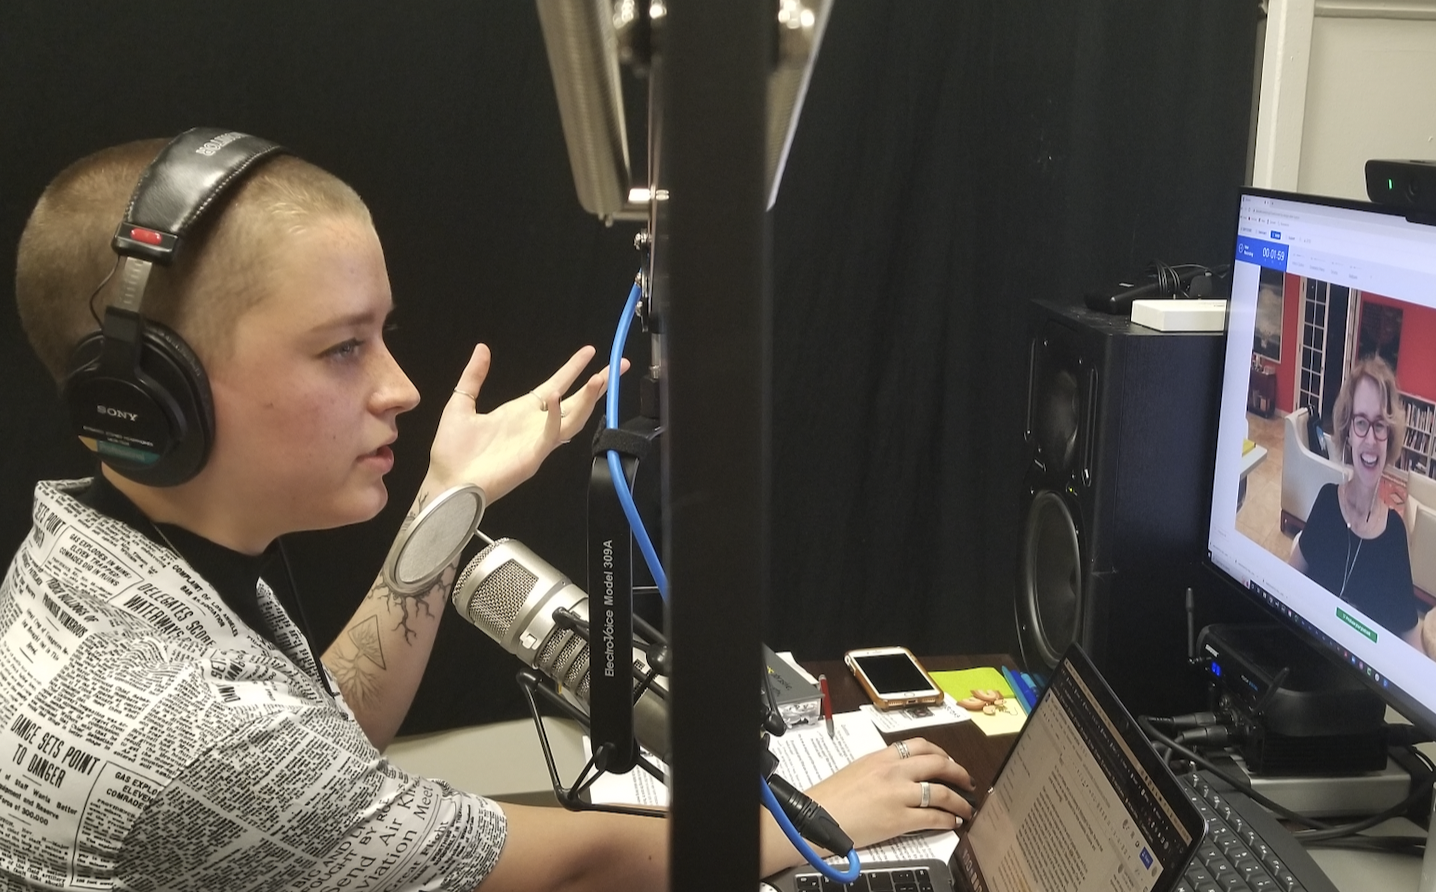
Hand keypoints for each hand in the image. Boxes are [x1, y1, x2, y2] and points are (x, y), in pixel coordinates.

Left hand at [427, 344, 626, 501]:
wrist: (446, 482)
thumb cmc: (453, 452)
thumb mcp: (461, 403)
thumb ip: (473, 376)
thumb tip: (482, 349)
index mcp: (521, 413)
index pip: (557, 386)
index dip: (573, 369)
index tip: (589, 352)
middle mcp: (535, 426)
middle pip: (576, 401)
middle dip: (598, 383)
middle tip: (618, 364)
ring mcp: (538, 442)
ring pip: (573, 418)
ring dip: (588, 398)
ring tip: (600, 378)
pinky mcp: (533, 456)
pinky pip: (551, 434)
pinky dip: (557, 416)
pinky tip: (559, 397)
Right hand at [804, 737, 975, 848]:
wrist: (815, 816)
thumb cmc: (830, 797)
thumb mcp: (856, 770)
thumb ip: (880, 768)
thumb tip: (900, 774)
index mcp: (881, 757)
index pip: (920, 746)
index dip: (941, 753)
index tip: (949, 761)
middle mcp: (893, 772)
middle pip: (937, 764)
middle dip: (958, 772)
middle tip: (967, 781)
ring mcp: (898, 795)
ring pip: (941, 792)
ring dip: (959, 801)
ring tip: (965, 808)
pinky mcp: (899, 819)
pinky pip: (933, 817)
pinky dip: (947, 820)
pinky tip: (951, 823)